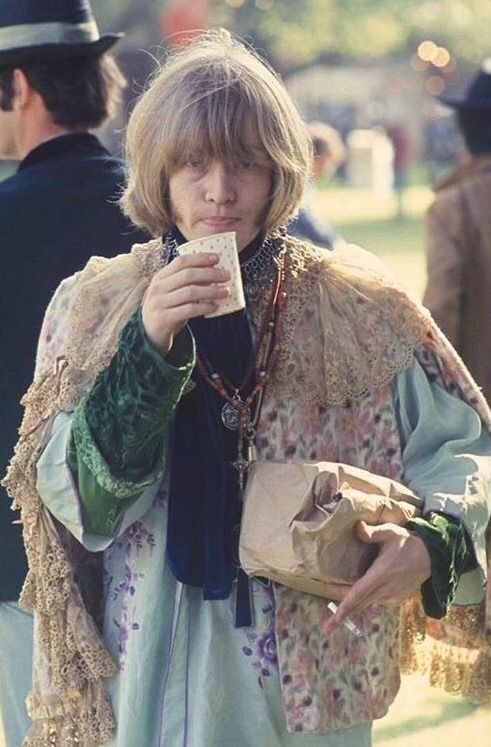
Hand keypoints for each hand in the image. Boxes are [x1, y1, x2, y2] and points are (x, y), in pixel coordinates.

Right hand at [142, 253, 230, 355]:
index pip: (181, 262)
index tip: (217, 258)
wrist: (150, 335)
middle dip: (210, 273)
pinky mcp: (164, 319)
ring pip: (190, 292)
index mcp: (160, 277)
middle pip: (188, 275)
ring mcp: (159, 303)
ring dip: (211, 291)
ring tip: (225, 292)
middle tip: (226, 276)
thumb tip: (215, 275)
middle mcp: (158, 288)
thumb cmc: (167, 310)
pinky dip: (204, 307)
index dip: (200, 258)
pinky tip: (215, 307)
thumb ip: (188, 284)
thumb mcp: (173, 293)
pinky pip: (189, 310)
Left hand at [323, 520, 430, 634]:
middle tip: (327, 627)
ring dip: (351, 602)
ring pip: (365, 603)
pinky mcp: (395, 600)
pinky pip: (375, 600)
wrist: (432, 557)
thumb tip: (356, 526)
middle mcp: (386, 590)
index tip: (332, 623)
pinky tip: (356, 589)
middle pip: (358, 604)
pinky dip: (364, 598)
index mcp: (381, 575)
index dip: (343, 608)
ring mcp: (391, 597)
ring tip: (335, 593)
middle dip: (341, 615)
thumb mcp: (391, 532)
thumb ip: (372, 532)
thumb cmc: (408, 542)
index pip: (358, 595)